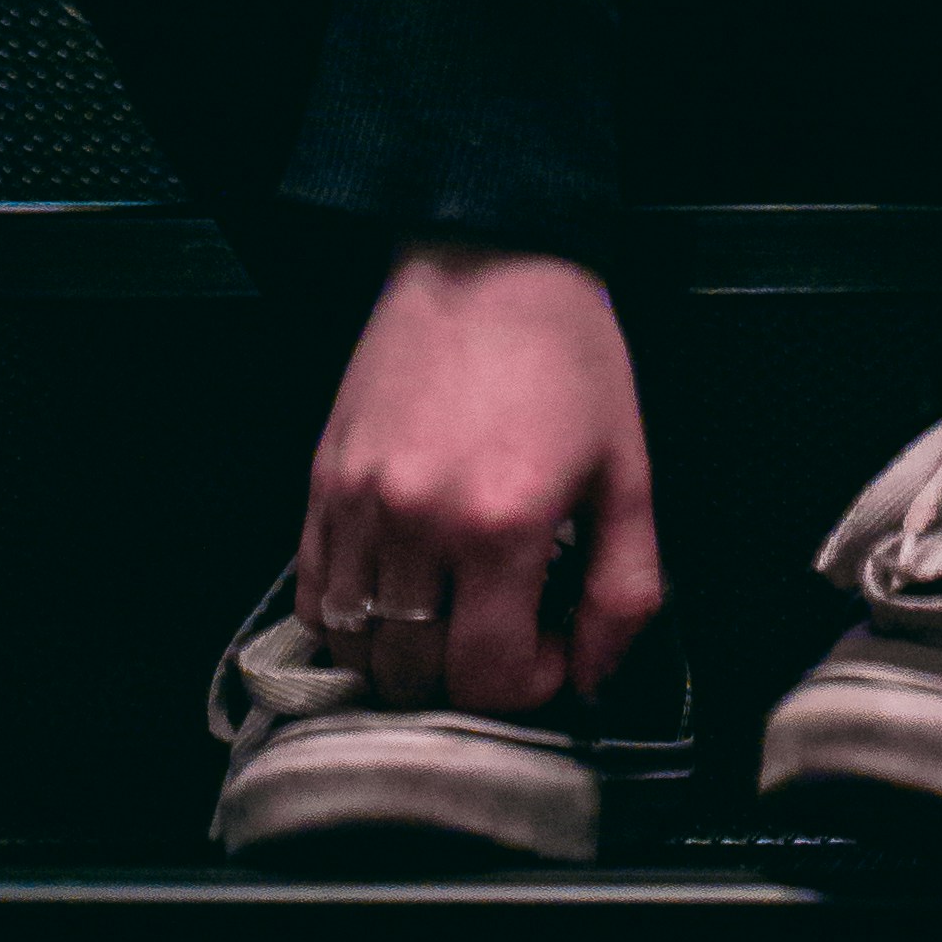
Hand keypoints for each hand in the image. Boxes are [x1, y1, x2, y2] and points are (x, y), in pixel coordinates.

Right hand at [298, 240, 662, 717]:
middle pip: (412, 675)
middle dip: (465, 677)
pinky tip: (397, 592)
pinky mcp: (323, 478)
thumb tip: (595, 680)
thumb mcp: (628, 472)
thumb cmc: (567, 357)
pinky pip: (313, 594)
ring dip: (404, 654)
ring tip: (450, 614)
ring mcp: (359, 500)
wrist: (489, 256)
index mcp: (501, 525)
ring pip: (356, 645)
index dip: (527, 685)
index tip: (551, 644)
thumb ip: (623, 591)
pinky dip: (350, 618)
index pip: (486, 678)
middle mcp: (417, 522)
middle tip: (502, 630)